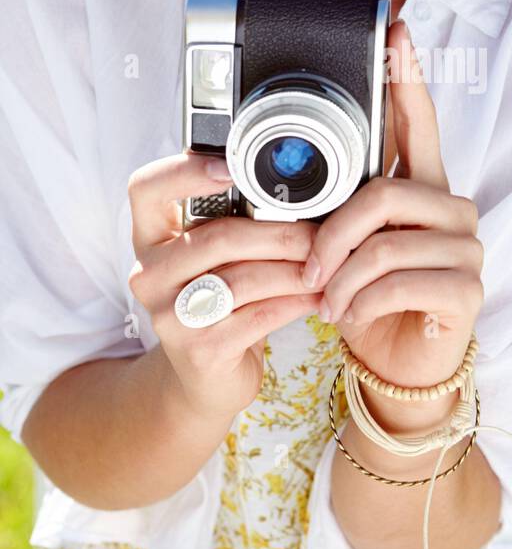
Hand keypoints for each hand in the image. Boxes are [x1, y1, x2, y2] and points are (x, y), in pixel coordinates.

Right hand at [126, 151, 324, 421]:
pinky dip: (296, 302)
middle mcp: (149, 274)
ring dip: (296, 268)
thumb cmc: (219, 302)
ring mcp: (170, 315)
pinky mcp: (199, 350)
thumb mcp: (212, 258)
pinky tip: (319, 296)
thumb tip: (300, 185)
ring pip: (244, 278)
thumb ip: (231, 221)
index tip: (232, 168)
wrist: (204, 380)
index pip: (146, 188)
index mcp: (150, 238)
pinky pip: (260, 315)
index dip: (185, 171)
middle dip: (281, 232)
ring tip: (327, 264)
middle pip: (218, 236)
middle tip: (322, 232)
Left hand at [301, 19, 483, 395]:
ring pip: (385, 243)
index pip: (418, 122)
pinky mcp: (467, 291)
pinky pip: (399, 282)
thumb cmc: (369, 301)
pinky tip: (349, 316)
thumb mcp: (347, 247)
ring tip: (326, 299)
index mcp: (422, 189)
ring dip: (341, 277)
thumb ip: (338, 206)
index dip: (407, 78)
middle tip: (307, 267)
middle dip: (331, 233)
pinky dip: (360, 302)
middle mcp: (452, 210)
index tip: (396, 33)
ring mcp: (466, 249)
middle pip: (384, 192)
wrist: (397, 369)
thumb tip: (294, 176)